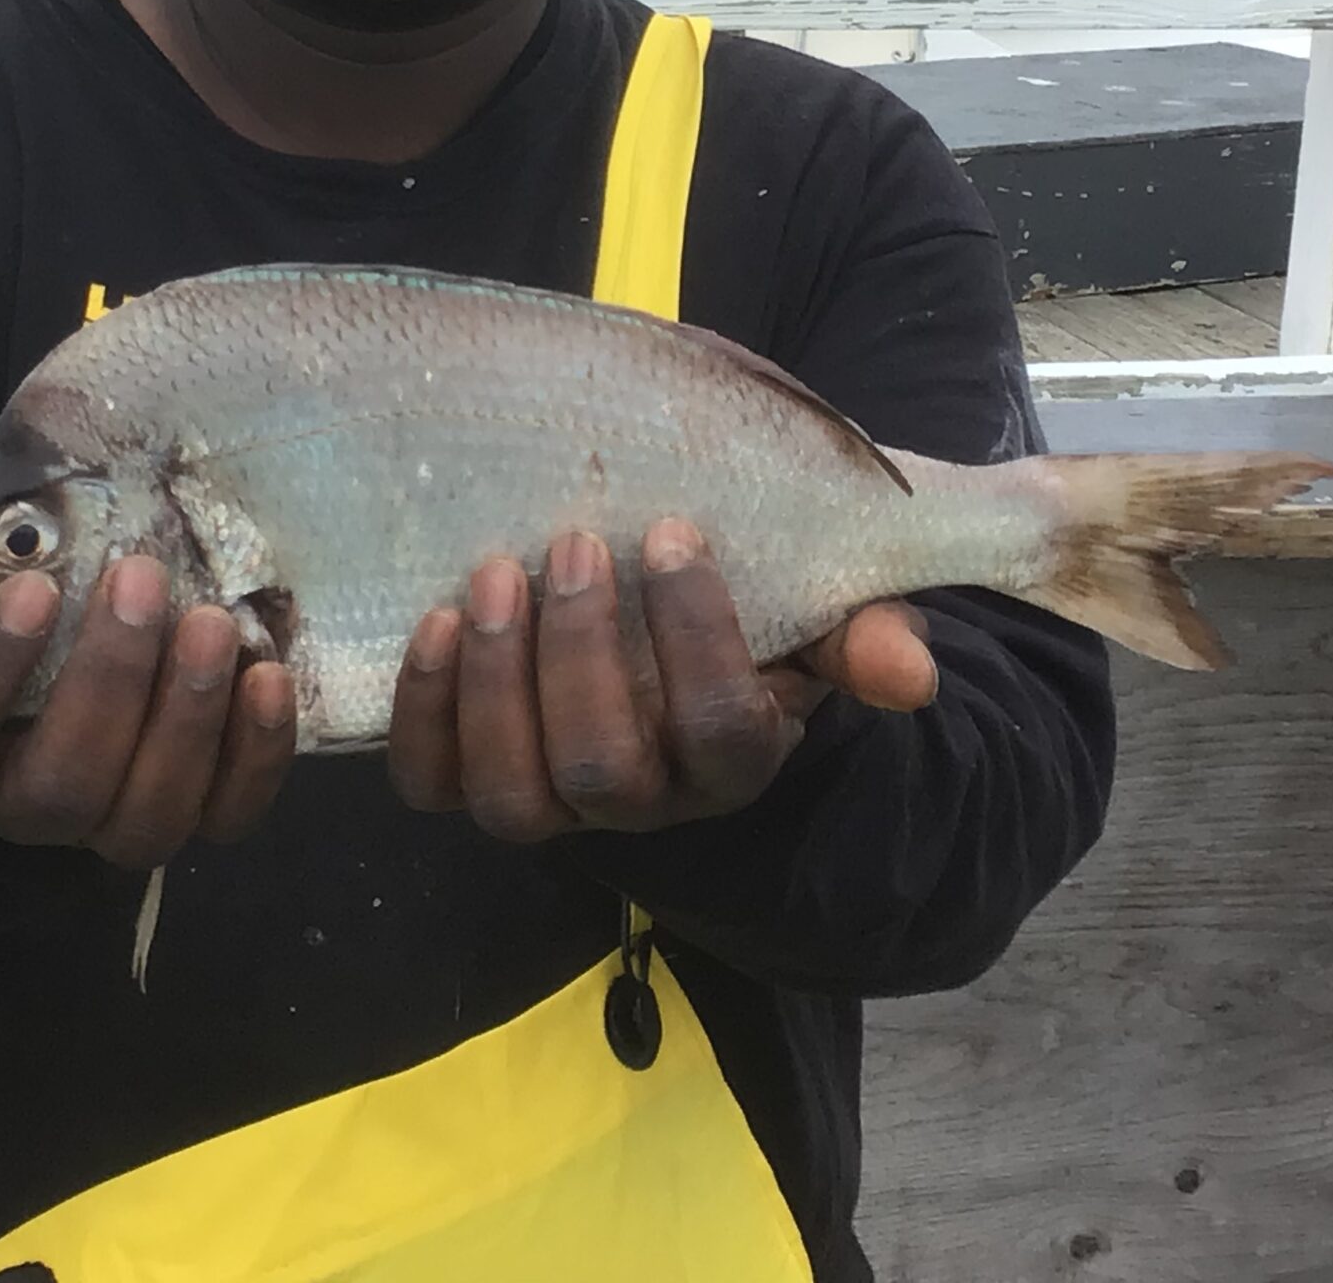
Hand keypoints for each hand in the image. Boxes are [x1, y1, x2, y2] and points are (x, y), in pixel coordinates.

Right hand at [0, 503, 296, 867]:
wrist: (39, 690)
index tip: (29, 593)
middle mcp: (20, 810)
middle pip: (62, 786)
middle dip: (107, 684)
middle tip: (139, 582)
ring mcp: (111, 823)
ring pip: (148, 815)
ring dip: (187, 719)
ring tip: (211, 623)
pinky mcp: (193, 814)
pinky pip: (228, 815)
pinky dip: (256, 754)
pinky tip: (268, 676)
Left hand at [387, 517, 937, 841]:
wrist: (661, 641)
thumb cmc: (741, 609)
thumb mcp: (814, 612)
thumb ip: (861, 632)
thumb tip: (907, 670)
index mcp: (733, 758)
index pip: (720, 727)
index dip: (697, 638)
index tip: (676, 533)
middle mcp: (641, 798)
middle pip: (604, 767)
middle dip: (580, 654)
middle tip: (573, 543)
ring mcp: (551, 798)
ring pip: (511, 792)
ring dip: (495, 683)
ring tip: (492, 576)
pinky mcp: (472, 778)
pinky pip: (432, 782)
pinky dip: (424, 710)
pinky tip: (433, 622)